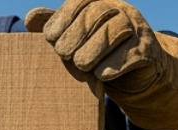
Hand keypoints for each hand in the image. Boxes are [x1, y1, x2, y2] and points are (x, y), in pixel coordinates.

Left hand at [25, 0, 159, 88]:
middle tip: (63, 54)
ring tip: (80, 65)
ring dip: (93, 50)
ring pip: (114, 32)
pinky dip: (113, 65)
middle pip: (96, 15)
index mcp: (101, 4)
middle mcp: (120, 11)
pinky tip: (100, 75)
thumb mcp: (78, 39)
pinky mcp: (147, 52)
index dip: (63, 18)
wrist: (138, 74)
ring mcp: (136, 29)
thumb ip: (57, 27)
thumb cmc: (101, 54)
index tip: (49, 38)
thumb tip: (29, 20)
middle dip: (76, 34)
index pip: (81, 3)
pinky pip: (130, 55)